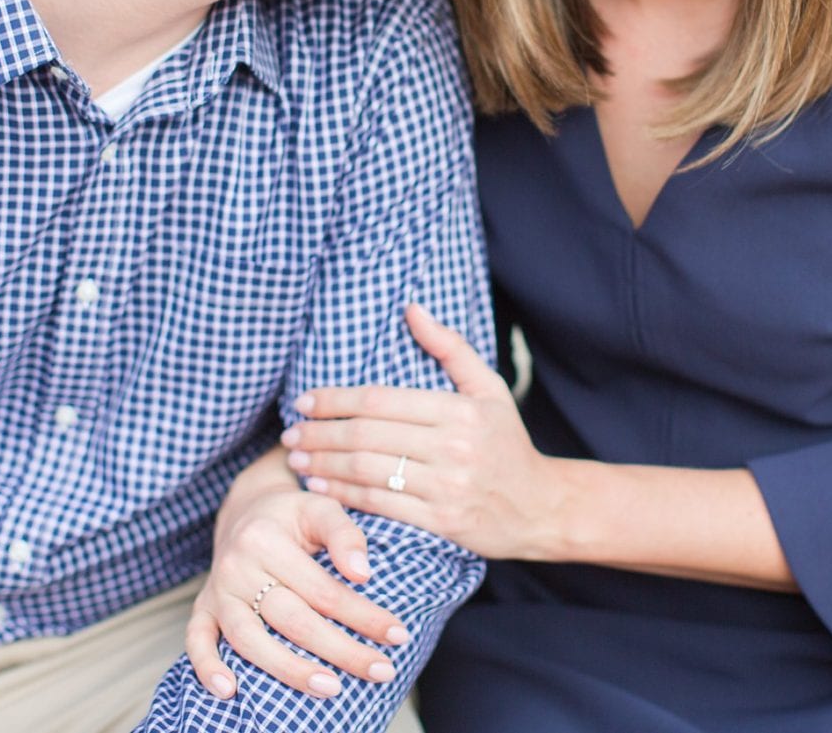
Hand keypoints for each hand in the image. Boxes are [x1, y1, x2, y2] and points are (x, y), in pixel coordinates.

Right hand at [186, 483, 411, 700]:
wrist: (245, 509)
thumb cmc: (291, 514)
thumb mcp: (321, 508)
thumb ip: (345, 535)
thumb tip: (363, 573)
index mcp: (267, 540)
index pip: (323, 590)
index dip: (363, 616)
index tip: (398, 635)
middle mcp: (237, 566)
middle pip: (293, 620)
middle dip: (340, 650)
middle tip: (381, 671)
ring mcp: (217, 591)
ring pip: (250, 639)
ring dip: (289, 670)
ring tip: (330, 689)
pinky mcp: (203, 608)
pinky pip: (196, 639)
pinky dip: (207, 666)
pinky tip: (229, 692)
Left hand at [286, 304, 565, 559]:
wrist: (542, 506)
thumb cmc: (508, 442)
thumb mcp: (489, 388)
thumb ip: (450, 347)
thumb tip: (411, 308)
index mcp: (460, 410)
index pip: (381, 400)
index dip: (335, 400)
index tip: (305, 401)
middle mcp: (453, 447)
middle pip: (367, 436)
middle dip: (320, 433)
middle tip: (289, 434)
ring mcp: (448, 487)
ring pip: (368, 471)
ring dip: (324, 464)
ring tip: (296, 459)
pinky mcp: (443, 522)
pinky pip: (382, 506)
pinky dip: (344, 495)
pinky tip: (321, 487)